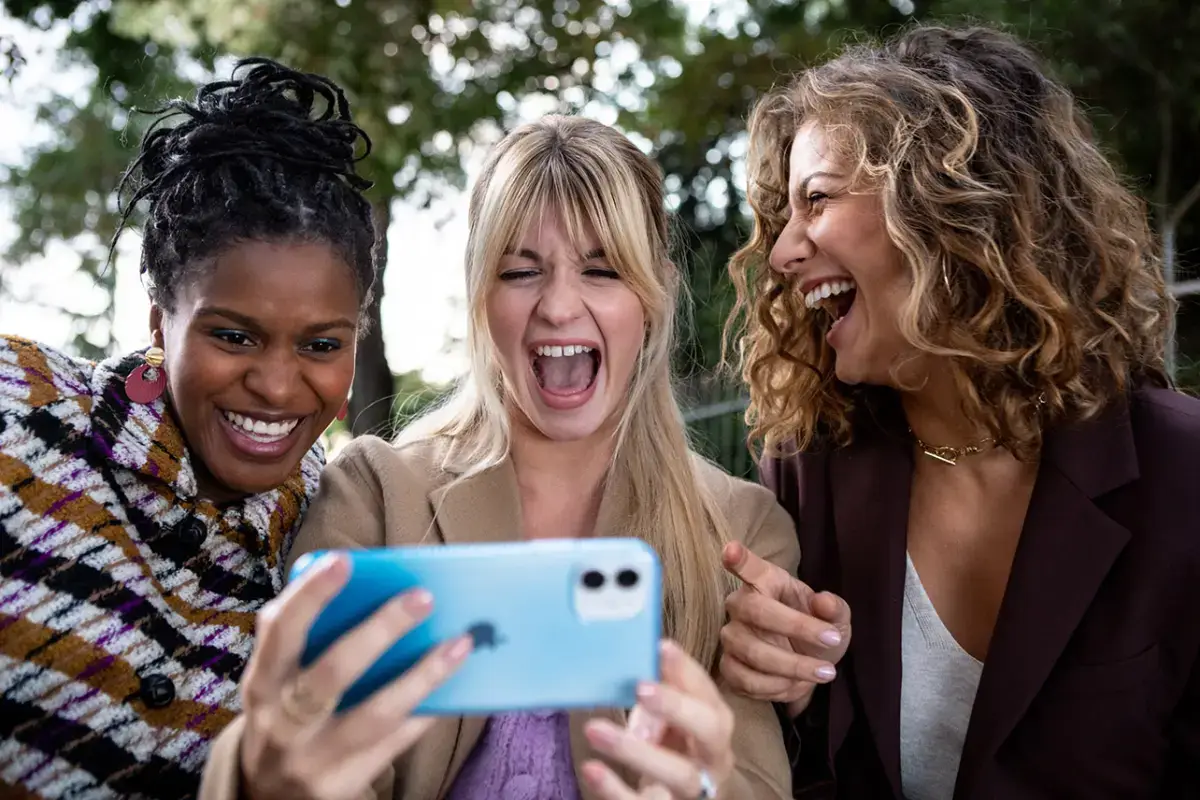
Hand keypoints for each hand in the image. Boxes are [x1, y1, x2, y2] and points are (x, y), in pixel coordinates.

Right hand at [238, 553, 470, 799]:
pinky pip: (396, 743)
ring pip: (375, 713)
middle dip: (379, 632)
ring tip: (460, 643)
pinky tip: (455, 684)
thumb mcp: (274, 680)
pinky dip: (427, 710)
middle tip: (423, 597)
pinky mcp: (344, 783)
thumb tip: (352, 581)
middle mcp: (283, 721)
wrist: (266, 796)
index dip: (309, 596)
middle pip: (332, 673)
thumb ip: (297, 639)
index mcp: (263, 683)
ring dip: (423, 675)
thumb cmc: (282, 716)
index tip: (344, 561)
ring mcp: (315, 757)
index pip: (280, 633)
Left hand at [581, 640, 733, 798]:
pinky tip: (591, 768)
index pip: (707, 692)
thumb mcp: (675, 717)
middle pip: (707, 730)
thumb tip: (634, 658)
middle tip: (640, 687)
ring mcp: (692, 788)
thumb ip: (662, 691)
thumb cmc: (678, 746)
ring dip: (635, 750)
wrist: (690, 797)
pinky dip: (615, 789)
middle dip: (676, 706)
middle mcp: (712, 755)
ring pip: (677, 773)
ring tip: (595, 729)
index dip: (686, 670)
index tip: (660, 647)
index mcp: (716, 722)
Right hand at [718, 541, 850, 713]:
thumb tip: (824, 601)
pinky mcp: (728, 666)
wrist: (806, 670)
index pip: (749, 567)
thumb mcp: (836, 619)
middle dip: (796, 627)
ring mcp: (731, 636)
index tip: (732, 550)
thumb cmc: (817, 632)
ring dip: (794, 666)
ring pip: (753, 651)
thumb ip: (835, 609)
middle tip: (832, 640)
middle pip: (755, 610)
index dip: (739, 558)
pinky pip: (747, 680)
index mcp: (767, 582)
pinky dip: (778, 687)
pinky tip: (797, 685)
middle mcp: (741, 605)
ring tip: (825, 672)